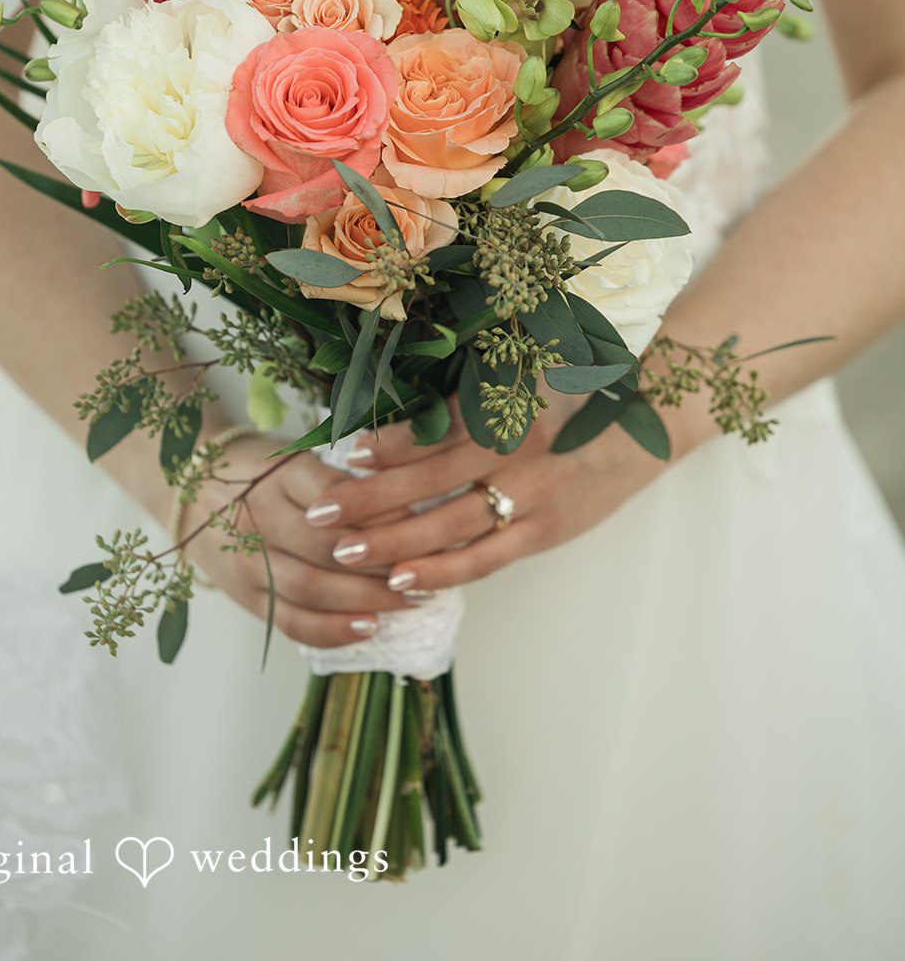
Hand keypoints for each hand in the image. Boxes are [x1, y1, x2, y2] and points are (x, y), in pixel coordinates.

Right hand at [180, 432, 409, 648]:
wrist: (188, 486)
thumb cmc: (258, 470)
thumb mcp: (295, 454)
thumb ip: (340, 478)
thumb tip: (406, 503)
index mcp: (279, 474)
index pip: (338, 497)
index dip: (383, 515)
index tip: (421, 524)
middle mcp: (259, 516)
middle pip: (327, 548)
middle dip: (383, 564)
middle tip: (425, 570)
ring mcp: (248, 559)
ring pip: (311, 588)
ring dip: (366, 600)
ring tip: (409, 602)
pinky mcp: (244, 594)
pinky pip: (290, 620)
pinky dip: (331, 630)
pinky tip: (367, 628)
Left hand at [304, 397, 686, 594]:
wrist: (643, 423)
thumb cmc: (574, 397)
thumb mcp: (521, 381)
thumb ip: (468, 399)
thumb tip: (404, 418)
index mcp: (500, 407)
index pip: (430, 431)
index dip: (385, 446)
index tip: (343, 456)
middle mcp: (509, 448)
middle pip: (425, 479)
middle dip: (367, 498)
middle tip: (317, 515)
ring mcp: (528, 493)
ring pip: (448, 523)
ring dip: (393, 538)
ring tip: (343, 552)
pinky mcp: (544, 530)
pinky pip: (485, 557)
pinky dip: (443, 570)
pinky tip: (404, 579)